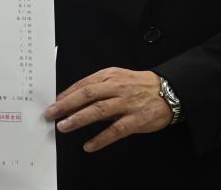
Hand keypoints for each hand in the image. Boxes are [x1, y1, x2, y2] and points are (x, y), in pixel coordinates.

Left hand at [44, 68, 171, 151]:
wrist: (168, 91)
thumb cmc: (139, 85)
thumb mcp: (118, 78)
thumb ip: (98, 87)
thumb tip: (73, 97)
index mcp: (110, 76)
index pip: (84, 84)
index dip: (67, 94)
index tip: (54, 102)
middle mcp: (116, 88)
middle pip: (87, 95)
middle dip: (66, 105)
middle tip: (51, 113)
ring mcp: (126, 104)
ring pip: (98, 111)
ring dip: (79, 119)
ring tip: (64, 126)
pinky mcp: (136, 120)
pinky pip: (115, 130)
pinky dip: (101, 138)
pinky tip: (89, 145)